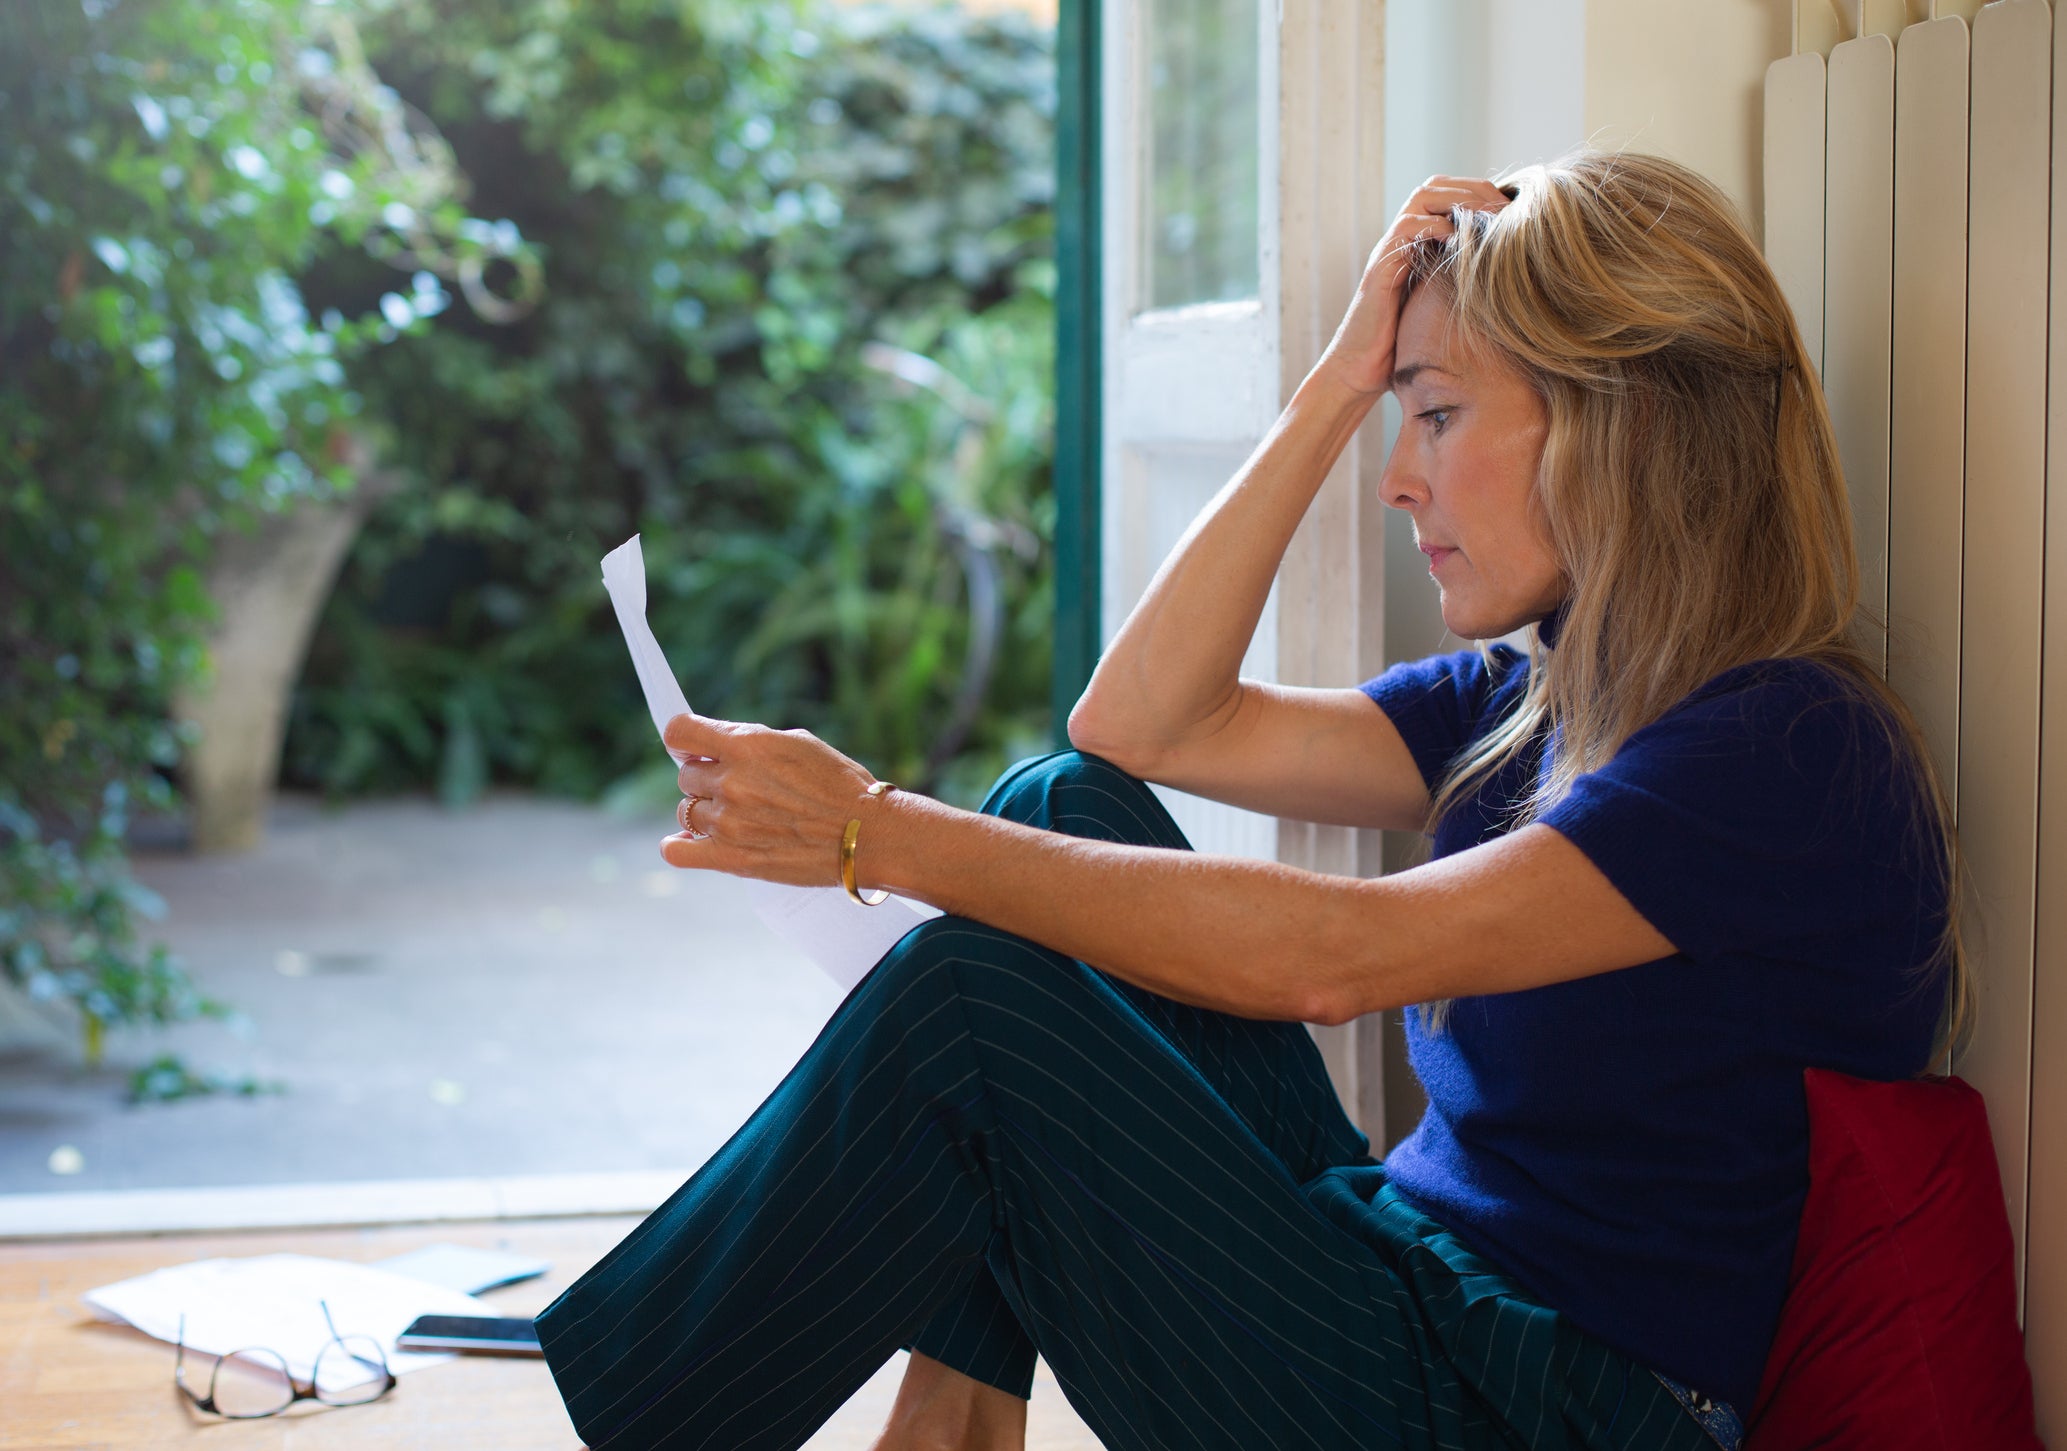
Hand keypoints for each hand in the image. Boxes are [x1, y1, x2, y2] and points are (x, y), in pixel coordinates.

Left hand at [657, 712, 882, 885]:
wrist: (869, 835)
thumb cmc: (842, 787)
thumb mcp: (799, 744)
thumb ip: (752, 742)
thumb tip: (720, 746)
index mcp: (747, 745)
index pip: (679, 731)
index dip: (682, 740)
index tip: (691, 749)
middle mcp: (732, 781)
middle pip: (686, 775)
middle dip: (706, 779)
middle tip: (737, 791)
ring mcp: (728, 821)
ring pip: (685, 812)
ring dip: (705, 813)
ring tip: (736, 819)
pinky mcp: (731, 858)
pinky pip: (676, 852)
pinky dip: (679, 848)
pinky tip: (693, 844)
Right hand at [1317, 175, 1512, 396]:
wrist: (1362, 370)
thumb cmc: (1404, 346)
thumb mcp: (1443, 307)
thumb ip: (1465, 286)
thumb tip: (1511, 283)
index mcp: (1417, 244)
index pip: (1448, 194)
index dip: (1480, 192)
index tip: (1512, 208)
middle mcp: (1402, 240)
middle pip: (1436, 186)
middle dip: (1474, 189)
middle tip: (1504, 207)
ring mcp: (1390, 250)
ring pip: (1421, 198)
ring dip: (1459, 200)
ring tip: (1488, 216)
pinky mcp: (1381, 266)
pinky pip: (1407, 229)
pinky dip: (1436, 226)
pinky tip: (1462, 241)